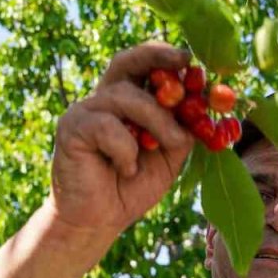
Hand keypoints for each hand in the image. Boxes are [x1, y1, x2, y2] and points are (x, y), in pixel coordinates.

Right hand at [47, 42, 195, 235]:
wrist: (98, 221)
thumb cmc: (132, 186)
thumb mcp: (169, 156)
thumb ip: (183, 129)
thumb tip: (206, 104)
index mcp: (128, 101)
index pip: (145, 66)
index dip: (166, 58)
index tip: (192, 61)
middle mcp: (104, 99)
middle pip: (127, 61)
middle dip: (157, 56)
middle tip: (184, 61)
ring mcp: (85, 111)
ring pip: (126, 96)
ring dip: (158, 121)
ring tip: (169, 146)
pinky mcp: (71, 128)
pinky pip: (107, 127)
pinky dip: (125, 149)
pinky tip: (125, 169)